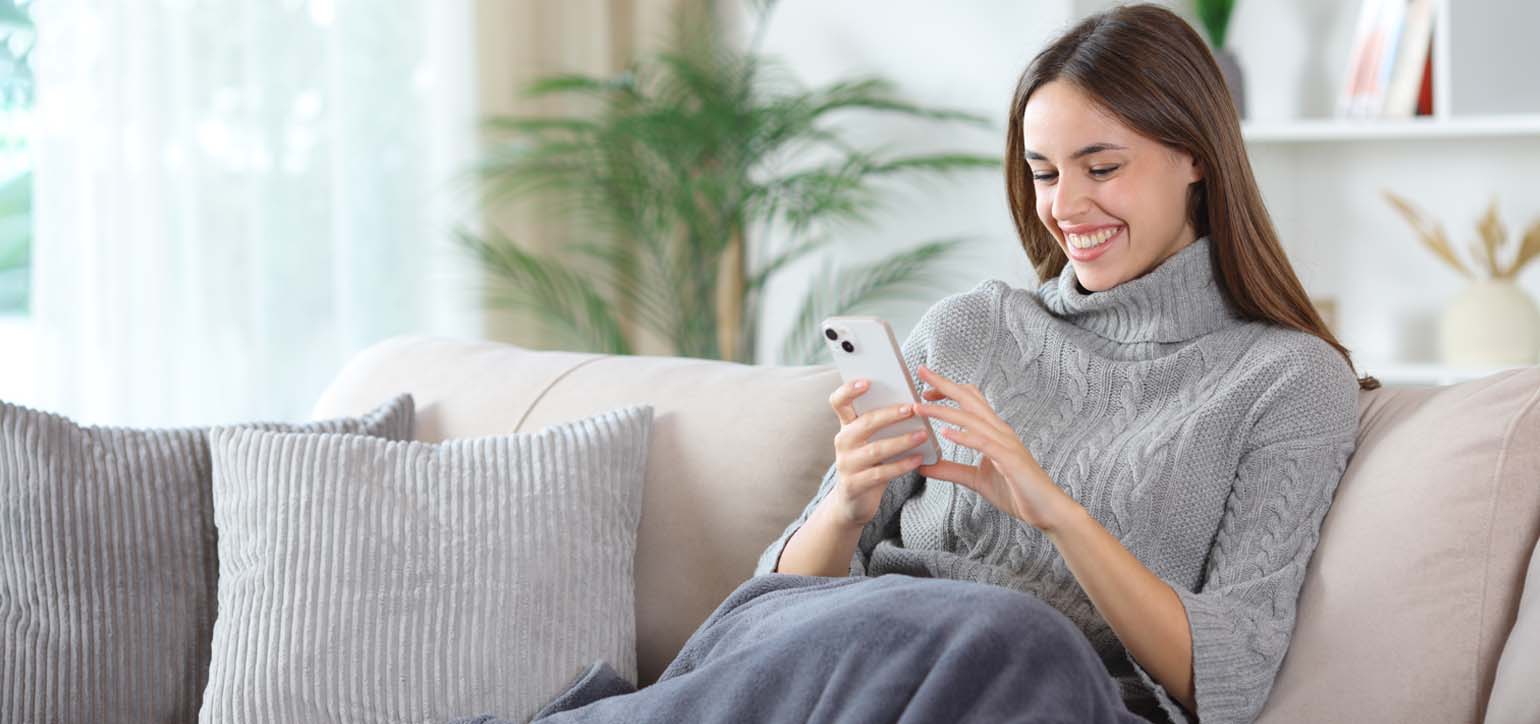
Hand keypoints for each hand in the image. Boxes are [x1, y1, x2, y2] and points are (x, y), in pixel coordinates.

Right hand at [823, 378, 932, 529]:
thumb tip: (912, 404)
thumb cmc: (868, 464)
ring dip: (901, 441)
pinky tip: (918, 460)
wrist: (852, 502)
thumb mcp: (870, 441)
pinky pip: (880, 473)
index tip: (867, 381)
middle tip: (912, 408)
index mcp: (846, 426)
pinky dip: (901, 465)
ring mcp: (846, 464)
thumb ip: (882, 424)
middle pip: (863, 423)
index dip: (849, 390)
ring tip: (922, 434)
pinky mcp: (854, 484)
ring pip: (875, 449)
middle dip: (889, 414)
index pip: (839, 402)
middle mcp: (842, 442)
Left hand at [913, 364, 1083, 533]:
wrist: (1046, 510)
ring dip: (944, 410)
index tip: (925, 391)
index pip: (970, 400)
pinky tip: (945, 433)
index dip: (948, 391)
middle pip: (970, 399)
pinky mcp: (1009, 459)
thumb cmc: (1017, 491)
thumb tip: (925, 466)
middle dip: (944, 384)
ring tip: (920, 407)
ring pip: (972, 418)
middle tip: (922, 371)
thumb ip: (952, 470)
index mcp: (994, 431)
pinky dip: (964, 436)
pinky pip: (984, 443)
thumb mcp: (976, 480)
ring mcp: (1006, 443)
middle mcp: (1000, 430)